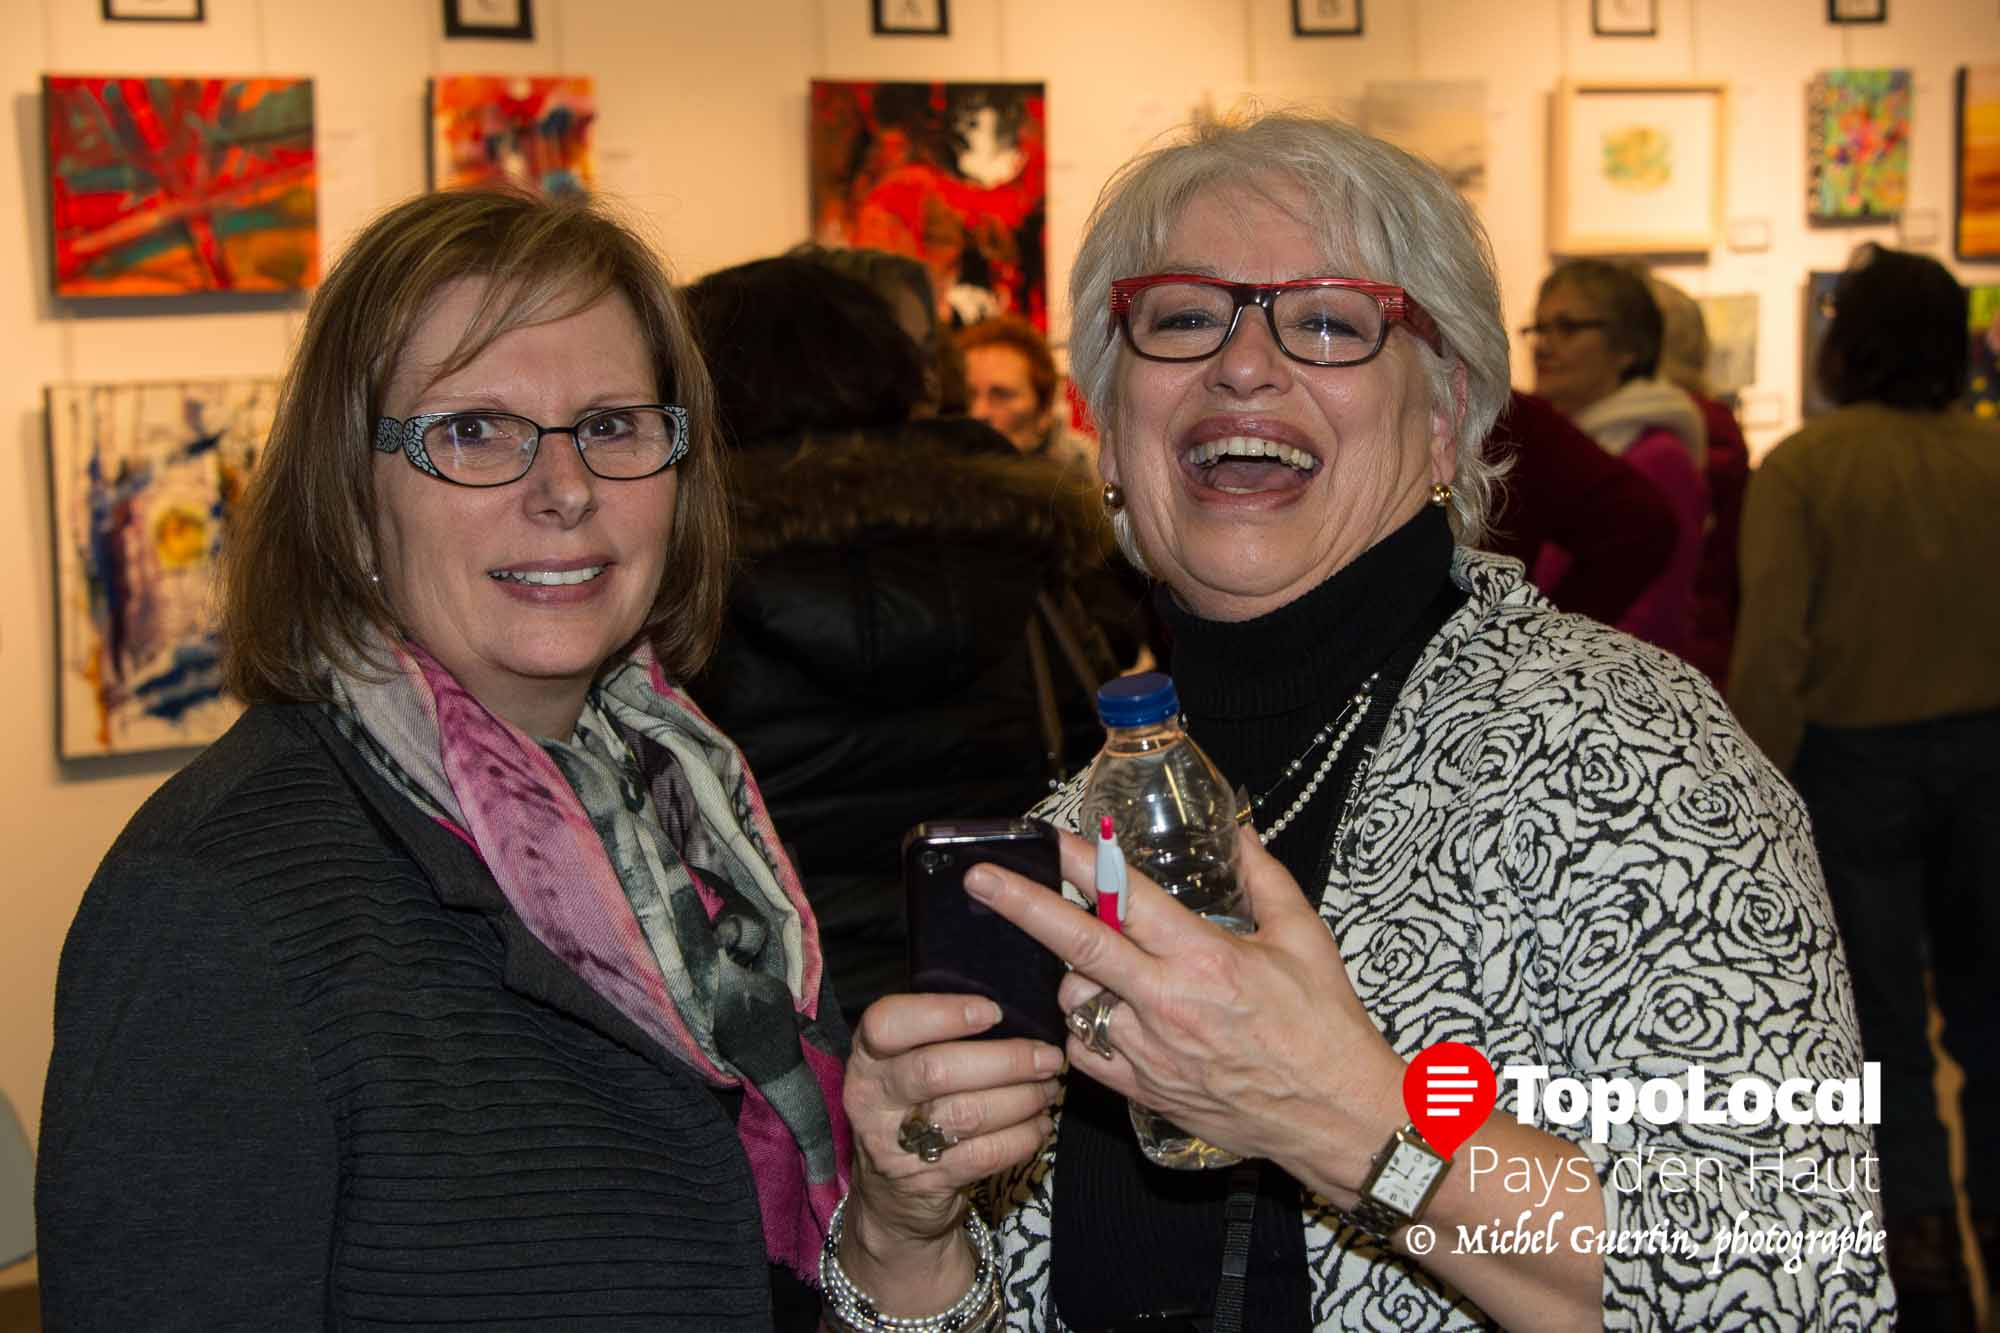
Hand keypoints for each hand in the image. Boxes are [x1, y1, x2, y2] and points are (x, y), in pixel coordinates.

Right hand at [842, 993, 1060, 1258]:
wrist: (890, 1191)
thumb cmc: (911, 1103)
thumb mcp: (903, 1063)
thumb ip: (937, 1033)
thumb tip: (1017, 1009)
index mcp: (867, 1056)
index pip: (886, 1024)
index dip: (942, 1014)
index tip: (993, 1012)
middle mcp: (872, 1098)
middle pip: (937, 1070)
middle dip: (1005, 1061)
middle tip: (1047, 1056)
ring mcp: (896, 1144)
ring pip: (968, 1114)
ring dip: (1022, 1099)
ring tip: (1049, 1087)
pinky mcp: (927, 1180)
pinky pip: (985, 1155)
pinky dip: (1022, 1137)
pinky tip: (1040, 1123)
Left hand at [962, 825, 1406, 1195]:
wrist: (1333, 1116)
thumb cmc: (1323, 1028)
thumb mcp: (1304, 938)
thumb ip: (1264, 879)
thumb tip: (1240, 832)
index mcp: (1205, 959)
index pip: (1126, 901)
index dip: (1084, 864)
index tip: (1049, 838)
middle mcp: (1168, 1005)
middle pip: (1078, 949)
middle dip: (1023, 908)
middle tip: (981, 881)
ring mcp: (1150, 1052)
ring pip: (1076, 1001)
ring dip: (1074, 976)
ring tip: (1102, 965)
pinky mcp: (1143, 1090)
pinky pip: (1086, 1051)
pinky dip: (1085, 1026)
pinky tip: (1106, 1012)